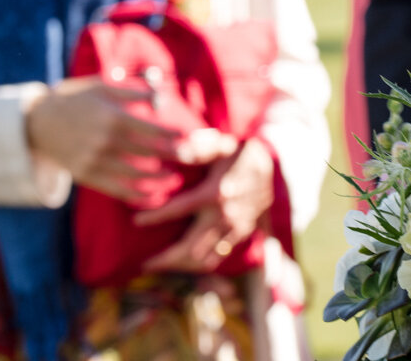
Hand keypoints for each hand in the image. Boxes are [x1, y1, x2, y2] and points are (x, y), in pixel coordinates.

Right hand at [25, 77, 233, 204]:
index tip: (186, 136)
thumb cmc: (75, 99)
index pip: (151, 130)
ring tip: (173, 176)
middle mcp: (105, 141)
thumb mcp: (102, 86)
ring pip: (134, 173)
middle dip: (171, 155)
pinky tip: (150, 194)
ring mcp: (94, 160)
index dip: (172, 135)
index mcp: (112, 117)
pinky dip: (135, 193)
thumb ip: (133, 91)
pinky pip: (115, 188)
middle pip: (147, 152)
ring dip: (157, 177)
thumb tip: (161, 96)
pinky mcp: (85, 175)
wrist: (37, 122)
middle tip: (190, 157)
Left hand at [135, 138, 277, 272]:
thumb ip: (198, 148)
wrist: (274, 161)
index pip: (176, 210)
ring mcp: (235, 226)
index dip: (154, 216)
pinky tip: (190, 260)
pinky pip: (221, 254)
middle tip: (145, 264)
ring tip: (164, 265)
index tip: (137, 221)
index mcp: (214, 193)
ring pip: (204, 257)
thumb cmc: (240, 151)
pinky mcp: (244, 230)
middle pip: (188, 247)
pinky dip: (204, 260)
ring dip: (183, 264)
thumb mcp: (219, 146)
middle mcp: (223, 215)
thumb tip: (176, 150)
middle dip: (165, 259)